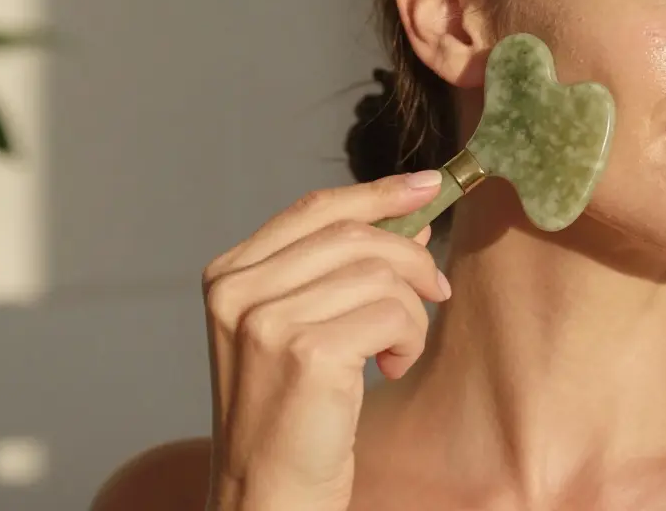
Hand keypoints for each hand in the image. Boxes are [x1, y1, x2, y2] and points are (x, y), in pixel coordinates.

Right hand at [202, 171, 450, 510]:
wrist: (267, 494)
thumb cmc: (292, 416)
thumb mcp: (304, 329)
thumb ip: (344, 271)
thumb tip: (412, 221)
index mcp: (229, 275)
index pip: (313, 210)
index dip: (376, 192)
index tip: (428, 185)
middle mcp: (238, 290)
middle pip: (353, 235)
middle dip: (412, 259)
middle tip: (436, 292)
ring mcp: (267, 320)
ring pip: (380, 274)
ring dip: (410, 313)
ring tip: (395, 352)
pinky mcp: (305, 351)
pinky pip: (392, 313)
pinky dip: (408, 338)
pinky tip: (390, 369)